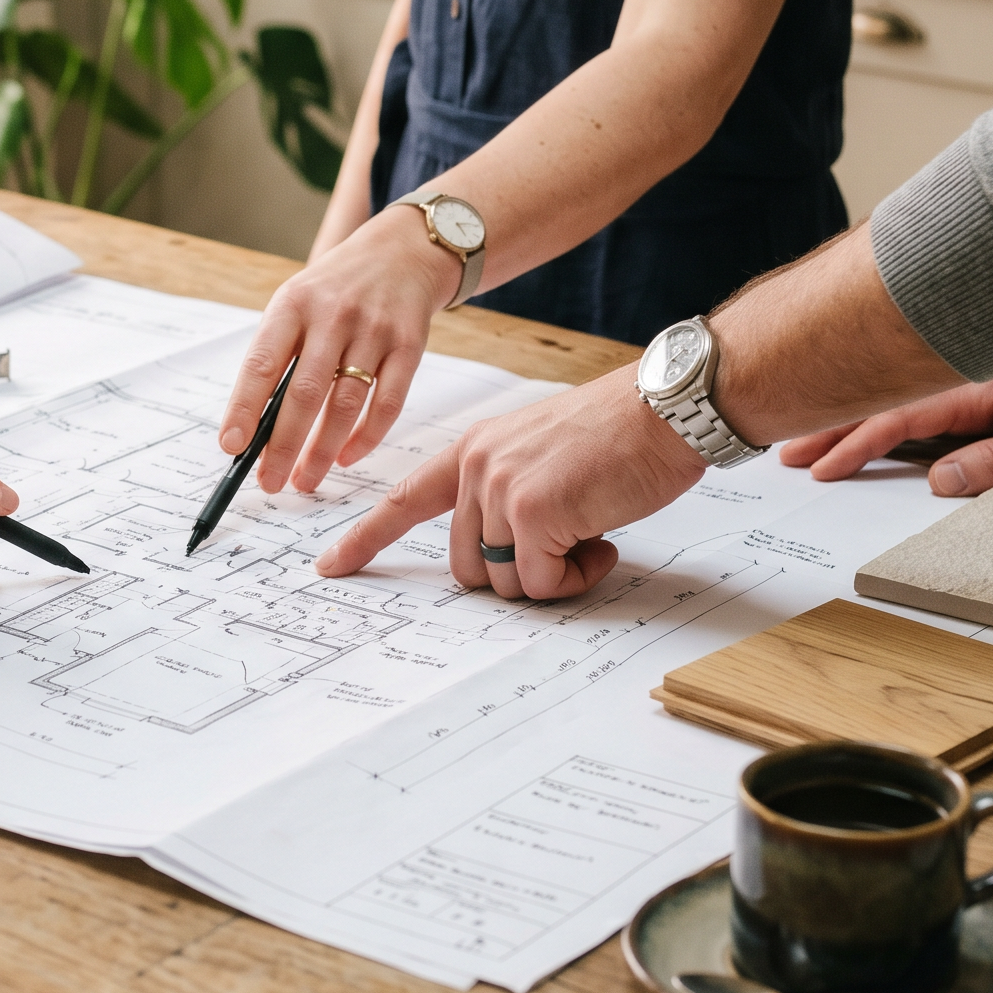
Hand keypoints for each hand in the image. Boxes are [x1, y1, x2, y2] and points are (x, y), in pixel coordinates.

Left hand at [217, 207, 457, 493]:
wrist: (402, 252)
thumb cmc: (334, 291)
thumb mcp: (296, 304)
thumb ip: (278, 355)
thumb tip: (255, 426)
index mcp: (292, 304)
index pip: (262, 362)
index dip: (244, 407)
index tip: (231, 446)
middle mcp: (333, 315)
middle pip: (305, 393)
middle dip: (283, 446)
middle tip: (270, 483)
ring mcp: (374, 330)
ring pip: (345, 404)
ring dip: (323, 451)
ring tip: (306, 479)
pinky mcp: (409, 346)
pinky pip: (387, 404)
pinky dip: (366, 437)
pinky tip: (347, 457)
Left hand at [317, 368, 703, 598]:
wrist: (662, 411)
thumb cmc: (616, 437)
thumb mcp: (540, 456)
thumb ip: (506, 495)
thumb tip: (503, 557)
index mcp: (473, 451)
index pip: (403, 500)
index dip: (365, 539)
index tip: (330, 564)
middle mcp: (476, 467)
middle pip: (465, 565)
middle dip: (516, 573)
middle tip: (566, 547)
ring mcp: (500, 488)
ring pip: (505, 580)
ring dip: (554, 575)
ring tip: (590, 534)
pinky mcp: (534, 512)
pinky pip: (542, 582)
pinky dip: (576, 576)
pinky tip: (603, 541)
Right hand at [778, 363, 992, 494]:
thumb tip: (941, 481)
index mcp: (976, 392)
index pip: (902, 418)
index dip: (858, 442)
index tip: (826, 467)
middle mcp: (964, 390)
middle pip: (883, 407)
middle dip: (830, 427)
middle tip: (785, 450)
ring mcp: (967, 401)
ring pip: (894, 411)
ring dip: (847, 426)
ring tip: (805, 444)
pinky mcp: (973, 413)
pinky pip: (915, 420)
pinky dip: (877, 429)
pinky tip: (857, 439)